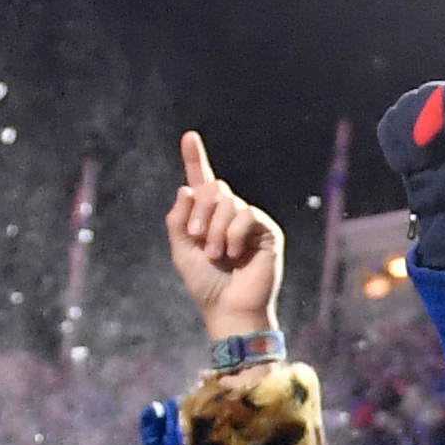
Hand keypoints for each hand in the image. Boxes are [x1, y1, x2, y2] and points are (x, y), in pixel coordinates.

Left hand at [168, 129, 284, 346]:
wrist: (228, 308)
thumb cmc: (206, 284)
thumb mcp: (182, 251)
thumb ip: (178, 220)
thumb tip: (188, 189)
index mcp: (207, 216)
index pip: (201, 181)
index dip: (195, 158)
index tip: (188, 136)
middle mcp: (229, 214)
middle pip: (214, 187)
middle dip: (200, 212)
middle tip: (196, 238)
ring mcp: (249, 221)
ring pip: (229, 202)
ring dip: (216, 230)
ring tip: (217, 256)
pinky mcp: (267, 231)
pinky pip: (247, 215)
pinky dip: (234, 234)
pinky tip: (234, 254)